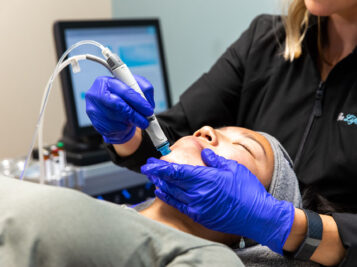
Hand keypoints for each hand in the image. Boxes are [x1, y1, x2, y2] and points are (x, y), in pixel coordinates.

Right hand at [85, 75, 154, 143]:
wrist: (112, 110)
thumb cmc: (124, 96)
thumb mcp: (135, 87)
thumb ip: (144, 89)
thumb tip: (148, 102)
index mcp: (105, 81)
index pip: (124, 90)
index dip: (138, 101)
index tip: (148, 109)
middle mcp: (96, 94)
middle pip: (118, 105)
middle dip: (134, 114)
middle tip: (145, 120)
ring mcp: (94, 110)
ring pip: (117, 119)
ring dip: (130, 122)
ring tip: (135, 120)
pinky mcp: (96, 124)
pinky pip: (114, 129)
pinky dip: (123, 128)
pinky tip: (125, 124)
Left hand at [141, 148, 294, 253]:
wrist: (258, 216)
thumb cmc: (248, 190)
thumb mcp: (233, 168)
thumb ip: (215, 161)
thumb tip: (204, 155)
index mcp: (206, 178)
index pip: (176, 171)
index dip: (160, 167)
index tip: (149, 163)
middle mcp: (198, 193)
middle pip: (171, 182)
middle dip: (157, 173)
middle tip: (148, 167)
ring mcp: (198, 206)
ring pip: (172, 193)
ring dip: (161, 184)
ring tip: (154, 177)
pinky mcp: (200, 216)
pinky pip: (179, 205)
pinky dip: (169, 197)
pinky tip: (163, 192)